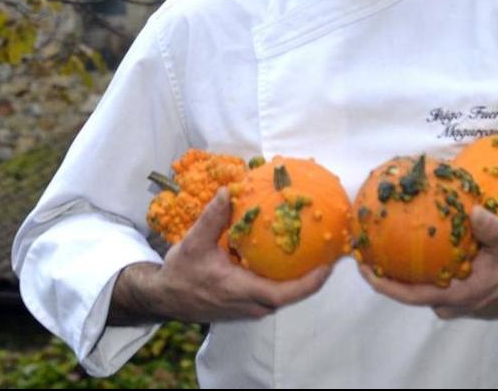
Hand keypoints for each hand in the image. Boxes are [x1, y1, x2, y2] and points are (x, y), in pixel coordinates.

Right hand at [109, 188, 332, 324]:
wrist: (166, 298)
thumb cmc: (181, 273)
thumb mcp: (194, 243)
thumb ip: (213, 218)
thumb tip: (230, 190)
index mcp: (242, 291)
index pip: (285, 294)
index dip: (310, 282)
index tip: (328, 266)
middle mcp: (251, 304)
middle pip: (292, 296)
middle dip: (314, 278)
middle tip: (332, 253)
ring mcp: (249, 307)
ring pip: (284, 296)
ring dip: (303, 279)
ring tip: (318, 253)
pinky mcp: (247, 305)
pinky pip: (274, 293)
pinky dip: (287, 278)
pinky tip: (291, 257)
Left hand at [357, 205, 497, 319]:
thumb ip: (492, 230)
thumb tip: (474, 210)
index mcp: (457, 295)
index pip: (409, 295)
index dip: (382, 283)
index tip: (362, 267)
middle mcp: (451, 303)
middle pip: (408, 292)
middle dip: (386, 274)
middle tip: (367, 250)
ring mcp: (455, 303)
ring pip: (421, 289)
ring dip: (403, 272)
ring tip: (386, 245)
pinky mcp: (460, 297)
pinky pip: (433, 285)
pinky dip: (421, 270)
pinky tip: (418, 248)